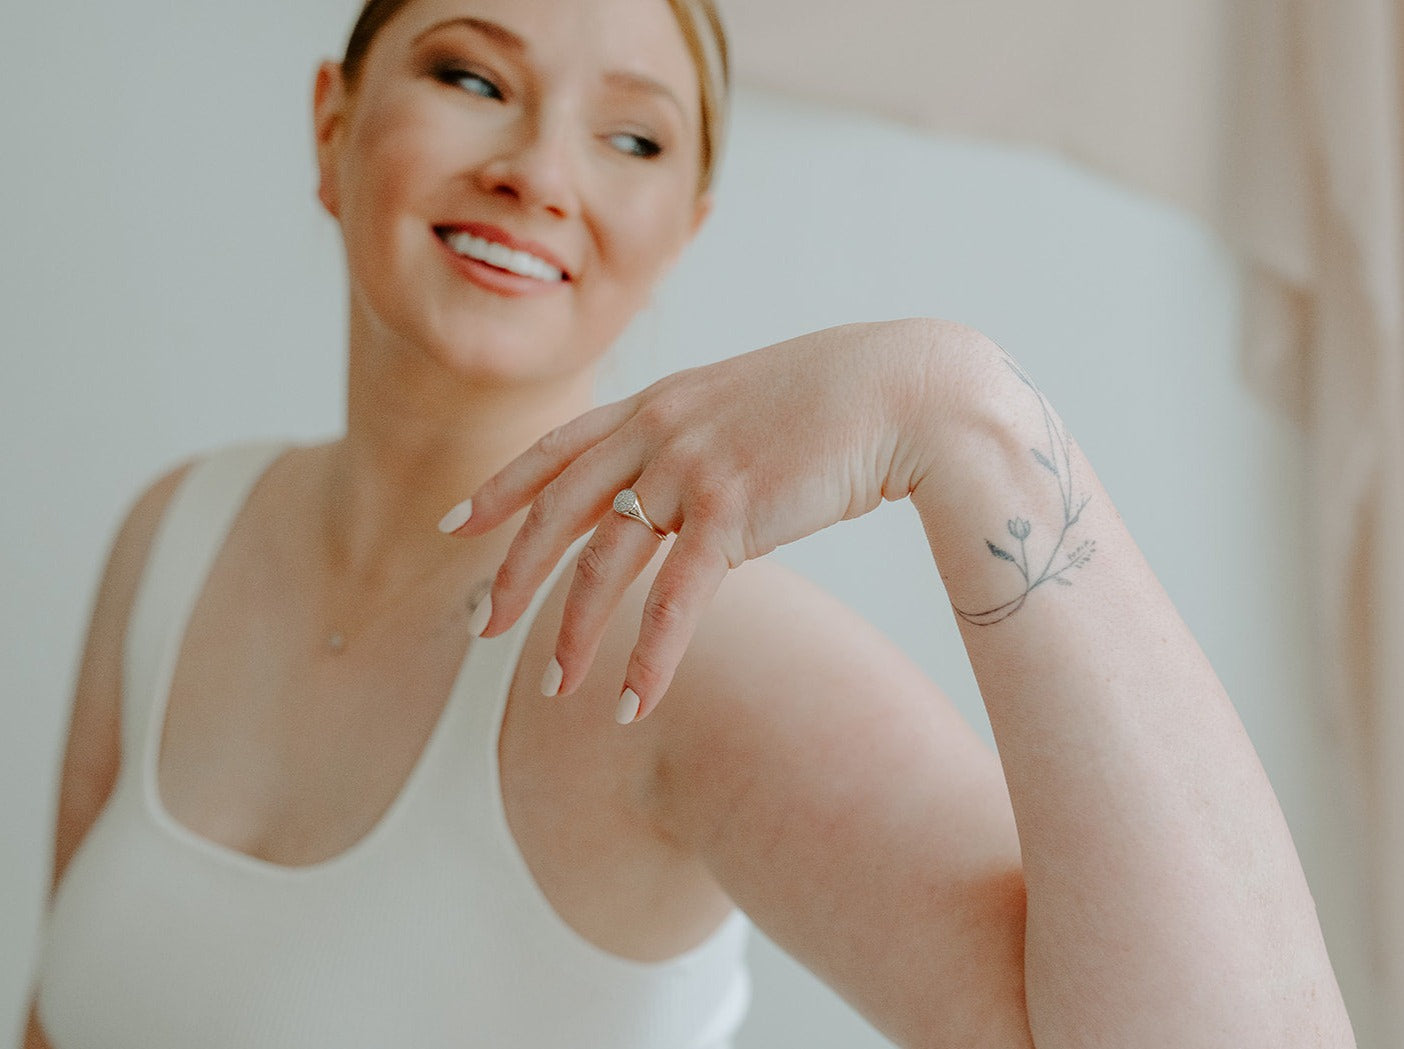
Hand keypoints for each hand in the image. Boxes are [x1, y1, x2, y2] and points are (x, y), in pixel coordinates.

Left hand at [449, 318, 961, 720]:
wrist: (913, 389)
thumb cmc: (847, 402)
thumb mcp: (752, 410)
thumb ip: (705, 447)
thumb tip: (690, 506)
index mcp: (660, 403)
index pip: (558, 447)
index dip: (502, 489)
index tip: (459, 525)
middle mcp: (660, 428)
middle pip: (559, 512)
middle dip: (515, 576)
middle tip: (483, 630)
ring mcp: (691, 466)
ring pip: (604, 564)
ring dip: (575, 635)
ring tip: (554, 691)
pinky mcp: (732, 509)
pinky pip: (674, 602)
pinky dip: (649, 660)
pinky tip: (630, 706)